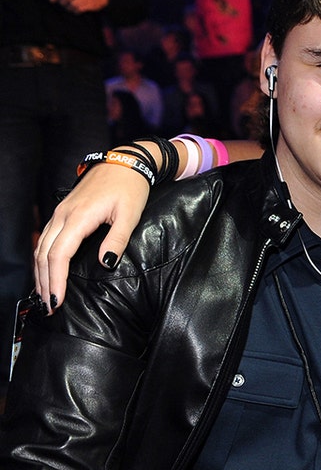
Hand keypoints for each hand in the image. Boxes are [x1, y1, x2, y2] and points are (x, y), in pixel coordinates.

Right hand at [35, 163, 149, 312]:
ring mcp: (61, 212)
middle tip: (50, 306)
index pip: (59, 255)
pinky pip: (47, 238)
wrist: (125, 163)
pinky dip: (43, 258)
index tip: (57, 300)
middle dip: (45, 282)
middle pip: (45, 254)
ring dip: (41, 272)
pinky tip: (47, 270)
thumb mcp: (130, 215)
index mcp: (78, 218)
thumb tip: (105, 263)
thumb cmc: (130, 188)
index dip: (56, 280)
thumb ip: (117, 240)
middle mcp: (64, 215)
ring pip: (42, 246)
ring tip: (46, 294)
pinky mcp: (63, 212)